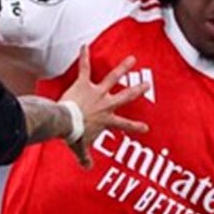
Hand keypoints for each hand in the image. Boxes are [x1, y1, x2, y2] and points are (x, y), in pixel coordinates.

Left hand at [58, 46, 149, 167]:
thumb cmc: (74, 135)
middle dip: (138, 90)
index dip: (136, 127)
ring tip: (132, 59)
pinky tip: (85, 46)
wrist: (66, 123)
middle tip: (147, 85)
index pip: (125, 125)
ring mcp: (97, 92)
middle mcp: (106, 104)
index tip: (146, 128)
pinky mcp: (84, 84)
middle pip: (126, 96)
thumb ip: (84, 157)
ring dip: (123, 67)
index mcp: (107, 120)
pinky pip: (85, 68)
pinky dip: (85, 56)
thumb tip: (86, 168)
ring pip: (113, 78)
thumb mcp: (80, 148)